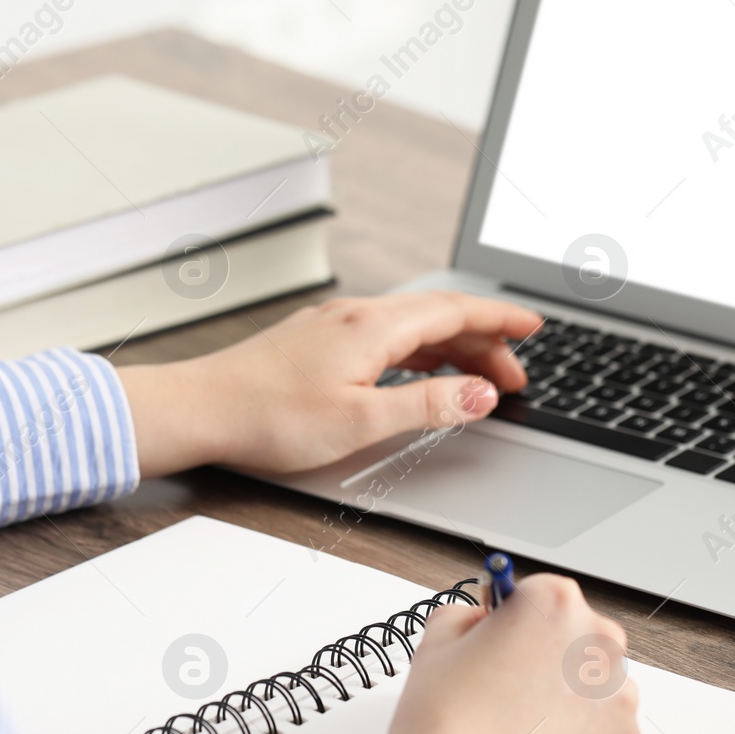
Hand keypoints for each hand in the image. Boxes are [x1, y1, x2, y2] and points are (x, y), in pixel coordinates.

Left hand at [115, 292, 541, 476]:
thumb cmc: (268, 417)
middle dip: (484, 342)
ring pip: (411, 328)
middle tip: (515, 375)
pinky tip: (419, 372)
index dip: (500, 320)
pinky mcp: (315, 342)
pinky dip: (418, 352)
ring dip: (452, 348)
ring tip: (478, 379)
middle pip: (438, 317)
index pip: (456, 311)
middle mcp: (354, 316)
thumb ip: (427, 407)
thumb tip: (481, 395)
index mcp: (373, 327)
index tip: (535, 326)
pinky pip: (385, 337)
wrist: (199, 410)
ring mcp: (332, 326)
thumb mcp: (361, 421)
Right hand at [384, 575, 642, 733]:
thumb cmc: (445, 726)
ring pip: (596, 688)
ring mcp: (620, 698)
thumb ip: (467, 616)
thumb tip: (484, 621)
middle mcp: (598, 643)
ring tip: (522, 732)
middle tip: (507, 693)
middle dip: (549, 659)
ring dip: (569, 701)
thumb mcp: (435, 644)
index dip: (516, 620)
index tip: (503, 641)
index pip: (542, 594)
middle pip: (578, 638)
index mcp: (553, 604)